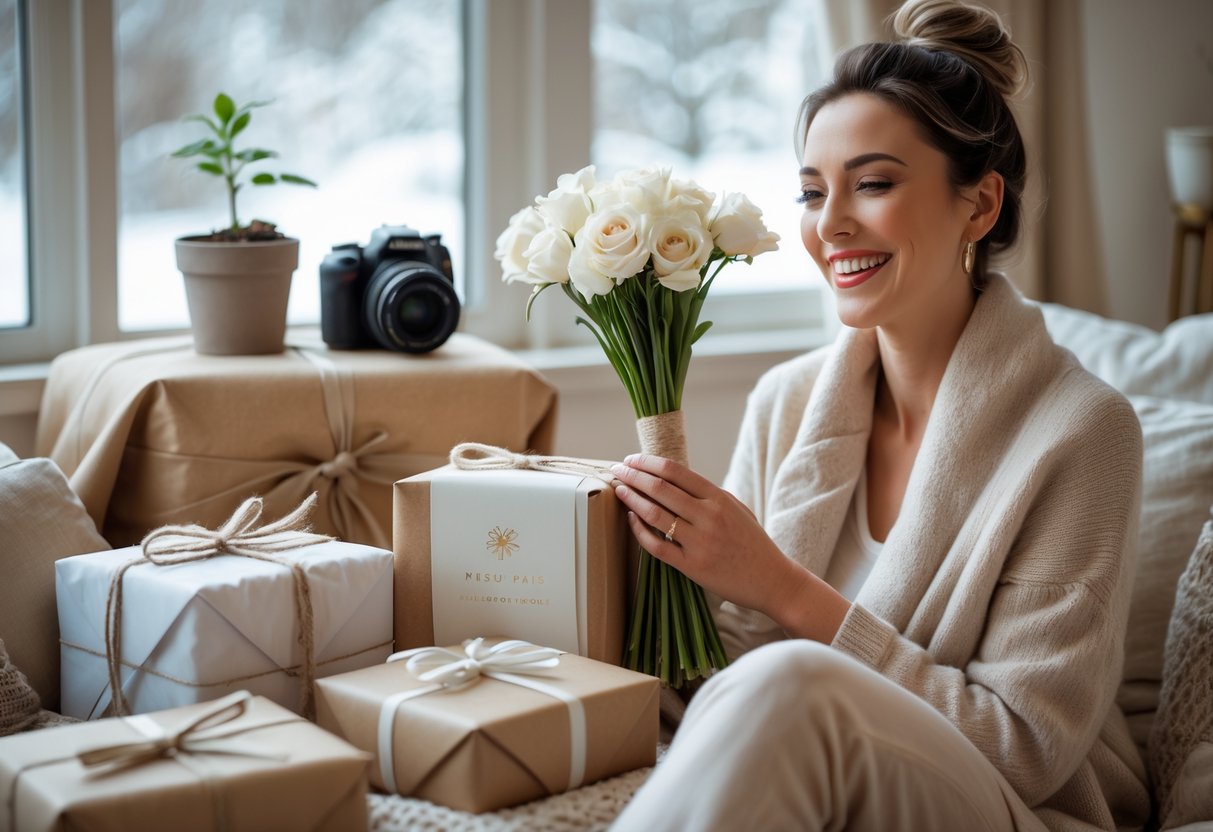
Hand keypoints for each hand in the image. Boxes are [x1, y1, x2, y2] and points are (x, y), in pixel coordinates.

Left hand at [610, 454, 849, 641]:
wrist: (771, 579)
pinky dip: (640, 530)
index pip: (675, 471)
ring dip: (632, 499)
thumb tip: (672, 479)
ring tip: (620, 490)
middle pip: (660, 488)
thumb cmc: (751, 542)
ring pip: (655, 514)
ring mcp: (700, 542)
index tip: (631, 459)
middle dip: (633, 476)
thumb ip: (707, 494)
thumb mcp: (735, 508)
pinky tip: (631, 519)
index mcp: (719, 498)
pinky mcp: (692, 566)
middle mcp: (708, 516)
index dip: (648, 462)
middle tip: (616, 470)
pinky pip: (657, 546)